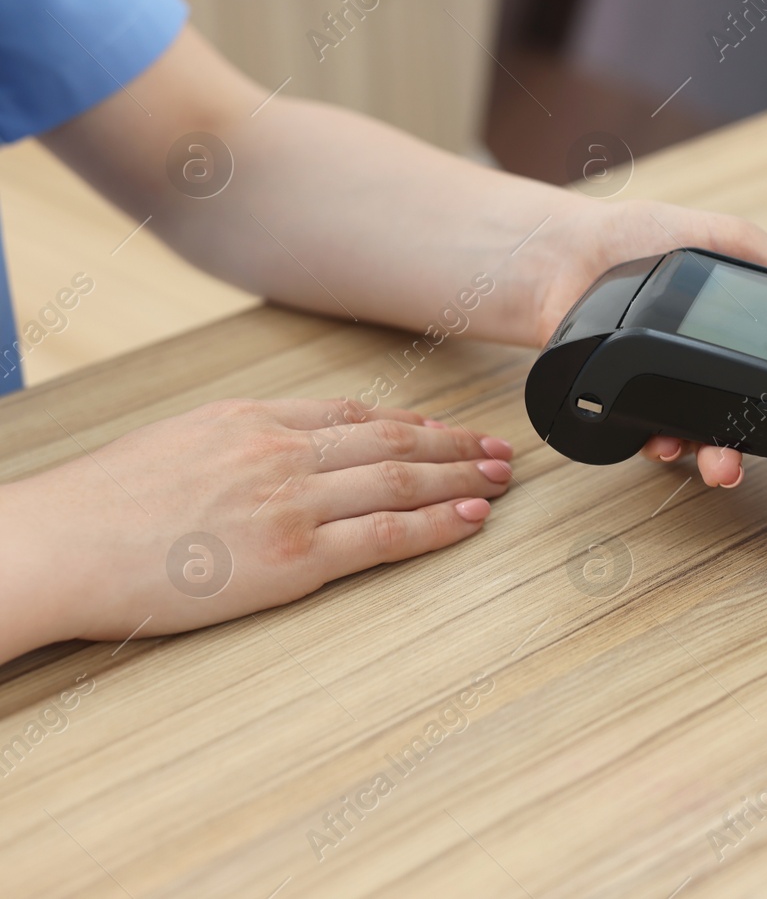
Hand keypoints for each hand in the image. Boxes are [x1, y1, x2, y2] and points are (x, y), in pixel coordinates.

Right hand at [0, 399, 513, 661]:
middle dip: (455, 446)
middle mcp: (280, 451)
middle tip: (501, 451)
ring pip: (399, 480)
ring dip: (460, 479)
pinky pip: (382, 537)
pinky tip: (469, 520)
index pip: (354, 415)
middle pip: (392, 440)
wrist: (56, 546)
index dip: (414, 423)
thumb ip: (239, 442)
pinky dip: (434, 526)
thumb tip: (282, 448)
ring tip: (501, 480)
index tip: (449, 430)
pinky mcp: (290, 559)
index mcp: (251, 419)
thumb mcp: (177, 443)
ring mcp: (289, 503)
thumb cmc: (101, 504)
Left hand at [513, 196, 766, 517]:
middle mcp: (719, 378)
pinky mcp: (634, 411)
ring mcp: (678, 398)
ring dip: (724, 462)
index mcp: (751, 345)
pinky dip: (666, 448)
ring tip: (726, 466)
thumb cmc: (644, 238)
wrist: (568, 255)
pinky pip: (657, 442)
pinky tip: (666, 442)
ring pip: (713, 447)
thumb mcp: (730, 238)